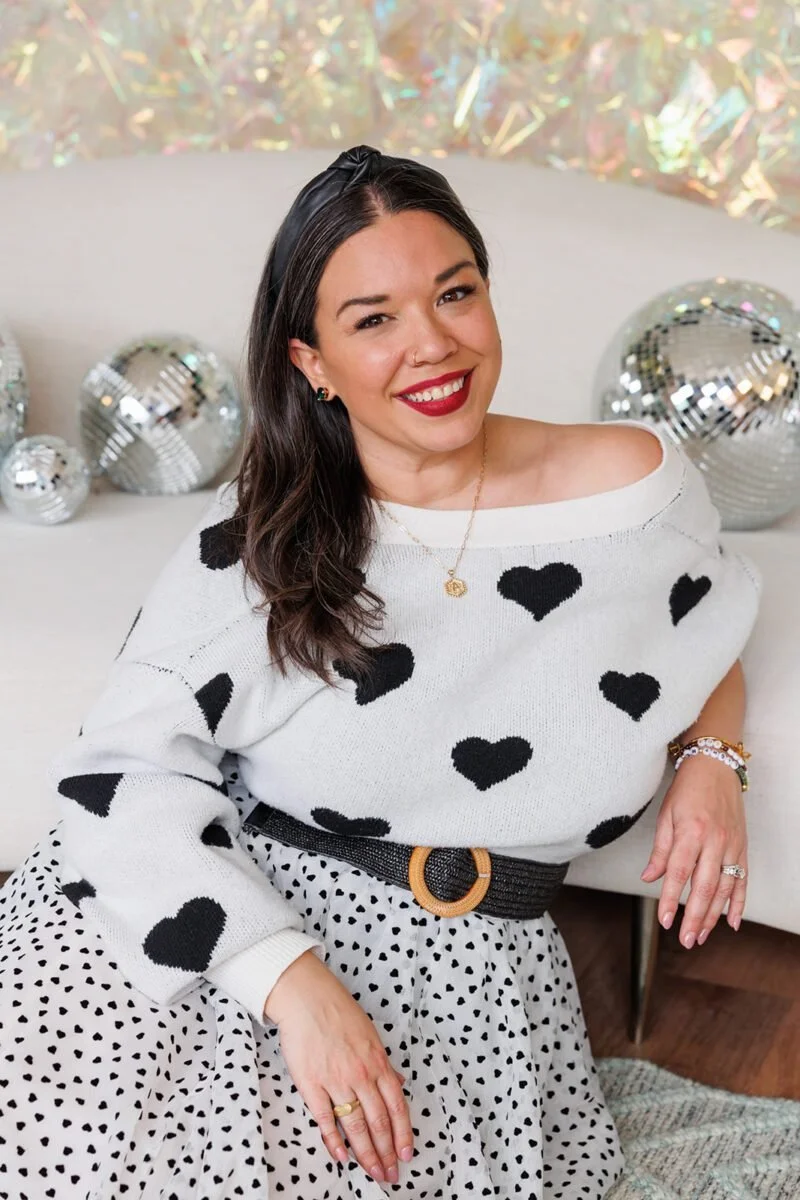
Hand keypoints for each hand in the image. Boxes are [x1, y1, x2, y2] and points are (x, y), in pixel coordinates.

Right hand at [264, 949, 413, 1183]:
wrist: (307, 998)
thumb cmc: (338, 1012)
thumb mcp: (370, 1034)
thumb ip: (383, 1063)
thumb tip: (398, 1081)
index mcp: (377, 1061)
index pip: (397, 1106)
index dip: (403, 1134)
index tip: (407, 1155)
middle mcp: (361, 1074)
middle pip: (378, 1122)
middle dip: (387, 1152)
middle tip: (391, 1175)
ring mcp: (336, 1080)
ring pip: (356, 1125)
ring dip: (366, 1154)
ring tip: (374, 1173)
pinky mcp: (311, 1084)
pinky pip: (325, 1119)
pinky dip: (334, 1141)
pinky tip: (342, 1156)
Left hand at [640, 755, 747, 947]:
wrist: (715, 767)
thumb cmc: (687, 789)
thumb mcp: (666, 815)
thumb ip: (660, 850)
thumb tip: (649, 878)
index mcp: (691, 832)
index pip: (679, 873)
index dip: (671, 899)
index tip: (664, 920)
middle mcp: (714, 841)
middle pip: (704, 887)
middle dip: (694, 917)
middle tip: (685, 940)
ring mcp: (732, 846)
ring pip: (724, 889)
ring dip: (713, 916)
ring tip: (700, 936)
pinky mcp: (742, 848)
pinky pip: (742, 881)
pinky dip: (738, 903)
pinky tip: (732, 923)